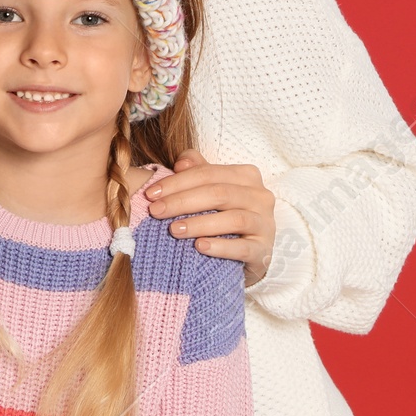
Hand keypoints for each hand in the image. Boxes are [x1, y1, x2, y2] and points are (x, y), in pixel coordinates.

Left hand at [143, 151, 275, 286]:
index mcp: (246, 175)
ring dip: (199, 224)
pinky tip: (199, 246)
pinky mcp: (264, 250)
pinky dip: (220, 247)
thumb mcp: (211, 188)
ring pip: (232, 219)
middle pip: (218, 193)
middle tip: (155, 211)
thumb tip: (181, 163)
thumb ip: (197, 169)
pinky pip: (243, 248)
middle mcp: (260, 196)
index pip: (207, 173)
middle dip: (181, 201)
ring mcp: (266, 224)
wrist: (249, 251)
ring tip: (173, 230)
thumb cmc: (224, 213)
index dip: (176, 182)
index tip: (150, 194)